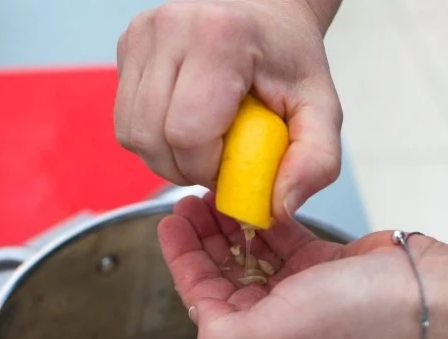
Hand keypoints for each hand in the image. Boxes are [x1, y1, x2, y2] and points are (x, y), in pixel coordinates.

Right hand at [115, 0, 342, 219]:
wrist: (267, 12)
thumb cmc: (289, 60)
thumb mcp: (321, 111)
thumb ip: (315, 162)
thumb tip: (278, 209)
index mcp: (220, 39)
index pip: (186, 133)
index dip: (206, 168)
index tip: (232, 163)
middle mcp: (171, 29)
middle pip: (151, 138)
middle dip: (183, 168)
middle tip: (217, 158)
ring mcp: (142, 35)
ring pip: (131, 134)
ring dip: (164, 156)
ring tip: (201, 142)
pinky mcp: (127, 46)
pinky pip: (125, 120)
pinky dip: (152, 137)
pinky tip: (182, 124)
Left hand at [157, 194, 447, 338]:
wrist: (426, 294)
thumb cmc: (350, 315)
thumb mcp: (272, 335)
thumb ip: (222, 336)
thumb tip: (199, 320)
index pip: (203, 301)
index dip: (182, 262)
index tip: (168, 222)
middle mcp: (275, 324)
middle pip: (222, 276)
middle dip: (202, 240)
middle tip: (188, 201)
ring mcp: (299, 295)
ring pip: (249, 256)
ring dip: (229, 226)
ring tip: (213, 193)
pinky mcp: (322, 267)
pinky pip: (281, 241)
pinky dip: (265, 221)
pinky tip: (252, 199)